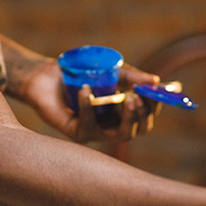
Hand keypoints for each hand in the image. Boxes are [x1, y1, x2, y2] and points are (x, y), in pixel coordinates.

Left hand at [22, 59, 160, 143]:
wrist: (47, 77)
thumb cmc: (80, 75)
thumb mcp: (111, 71)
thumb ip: (132, 76)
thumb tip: (156, 80)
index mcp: (123, 112)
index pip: (146, 116)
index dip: (155, 106)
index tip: (158, 91)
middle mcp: (113, 125)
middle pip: (139, 130)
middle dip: (143, 115)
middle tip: (141, 98)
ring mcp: (97, 131)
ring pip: (121, 135)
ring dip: (128, 118)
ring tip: (127, 98)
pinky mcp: (77, 132)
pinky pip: (88, 125)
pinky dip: (89, 106)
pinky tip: (86, 90)